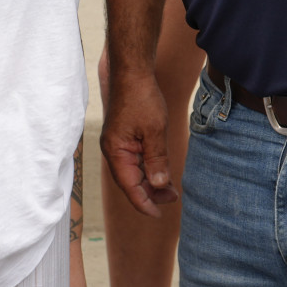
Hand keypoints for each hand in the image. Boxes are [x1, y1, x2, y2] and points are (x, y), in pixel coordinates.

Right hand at [100, 73, 178, 216]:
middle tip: (173, 198)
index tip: (159, 214)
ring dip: (151, 181)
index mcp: (116, 152)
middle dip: (151, 193)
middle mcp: (113, 150)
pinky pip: (135, 159)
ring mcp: (117, 144)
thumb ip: (157, 160)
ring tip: (171, 189)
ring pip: (133, 171)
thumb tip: (159, 185)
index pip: (129, 187)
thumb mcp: (154, 131)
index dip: (144, 203)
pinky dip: (148, 168)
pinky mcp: (124, 137)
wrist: (132, 72)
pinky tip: (161, 170)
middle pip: (130, 182)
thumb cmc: (142, 99)